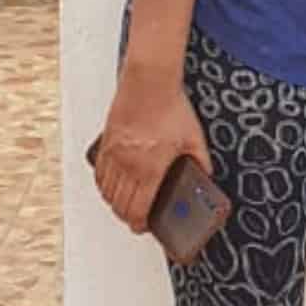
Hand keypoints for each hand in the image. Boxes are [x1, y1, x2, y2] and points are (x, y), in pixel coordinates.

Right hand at [93, 67, 211, 235]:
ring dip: (115, 203)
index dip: (140, 225)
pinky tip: (112, 185)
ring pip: (106, 192)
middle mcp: (128, 164)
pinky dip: (104, 185)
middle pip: (120, 206)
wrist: (150, 80)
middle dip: (128, 217)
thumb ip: (201, 162)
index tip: (145, 226)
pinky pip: (99, 174)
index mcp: (150, 168)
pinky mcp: (106, 142)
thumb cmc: (171, 105)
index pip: (138, 210)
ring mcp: (114, 153)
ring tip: (126, 204)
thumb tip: (206, 177)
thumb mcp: (194, 137)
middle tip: (137, 217)